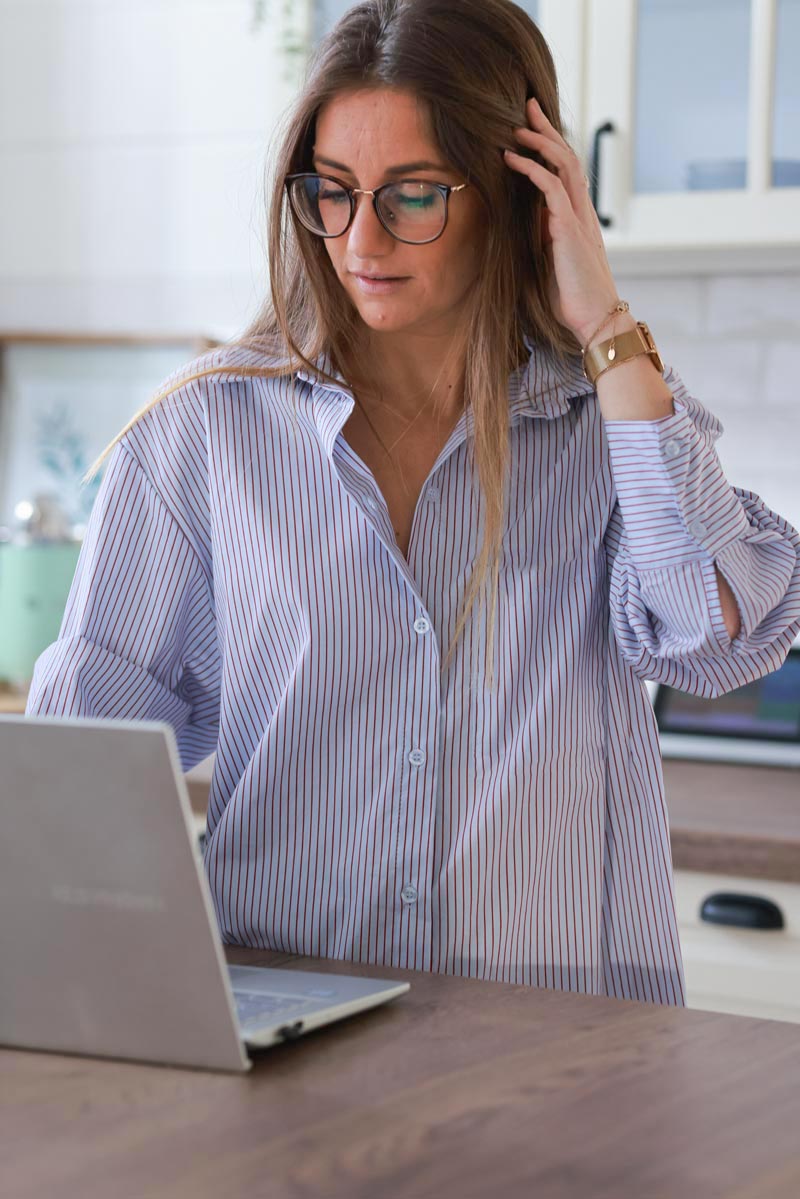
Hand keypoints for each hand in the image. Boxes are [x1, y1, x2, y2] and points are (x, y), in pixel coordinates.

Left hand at [503, 97, 620, 346]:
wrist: (596, 320)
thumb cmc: (573, 299)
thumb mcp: (552, 263)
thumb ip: (542, 239)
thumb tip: (523, 226)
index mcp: (579, 218)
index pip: (567, 170)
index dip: (552, 145)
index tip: (532, 126)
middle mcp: (582, 212)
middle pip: (567, 156)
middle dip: (547, 129)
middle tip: (528, 105)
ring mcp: (578, 218)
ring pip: (563, 164)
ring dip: (539, 142)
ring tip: (516, 127)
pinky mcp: (569, 229)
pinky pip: (551, 188)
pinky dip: (532, 169)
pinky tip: (513, 159)